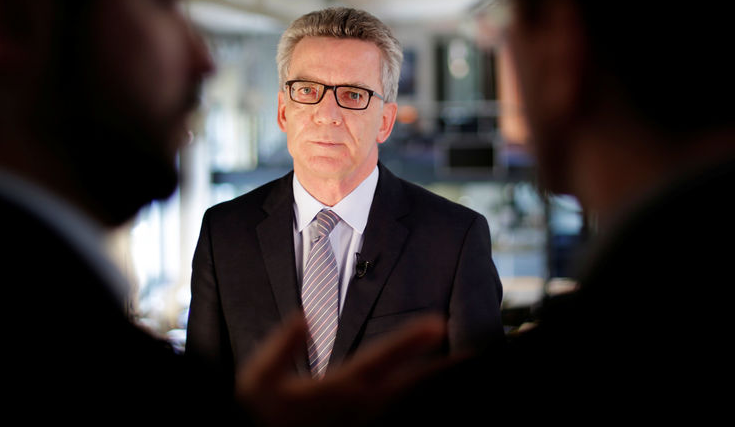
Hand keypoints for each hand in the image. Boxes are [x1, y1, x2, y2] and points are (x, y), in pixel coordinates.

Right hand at [236, 312, 446, 426]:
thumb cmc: (263, 416)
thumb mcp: (256, 381)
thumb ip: (279, 348)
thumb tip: (301, 317)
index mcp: (338, 389)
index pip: (380, 359)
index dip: (409, 340)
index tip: (437, 322)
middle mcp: (361, 407)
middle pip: (411, 384)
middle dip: (445, 368)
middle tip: (478, 354)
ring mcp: (368, 422)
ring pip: (411, 401)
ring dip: (438, 383)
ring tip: (467, 365)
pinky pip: (401, 412)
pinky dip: (421, 399)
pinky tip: (433, 386)